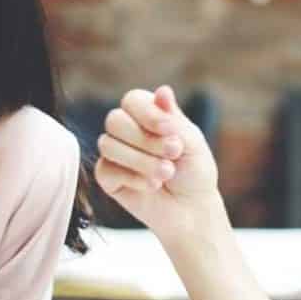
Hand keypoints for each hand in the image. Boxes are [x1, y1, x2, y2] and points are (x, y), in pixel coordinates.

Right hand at [95, 85, 224, 246]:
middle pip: (115, 120)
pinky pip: (106, 170)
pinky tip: (153, 186)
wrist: (191, 209)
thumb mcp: (191, 142)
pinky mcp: (107, 177)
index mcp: (146, 113)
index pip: (132, 100)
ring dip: (142, 161)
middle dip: (146, 140)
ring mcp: (114, 152)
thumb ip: (173, 118)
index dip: (148, 114)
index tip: (171, 130)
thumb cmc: (194, 171)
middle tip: (174, 154)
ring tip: (167, 173)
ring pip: (109, 145)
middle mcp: (126, 129)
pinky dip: (133, 178)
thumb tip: (163, 90)